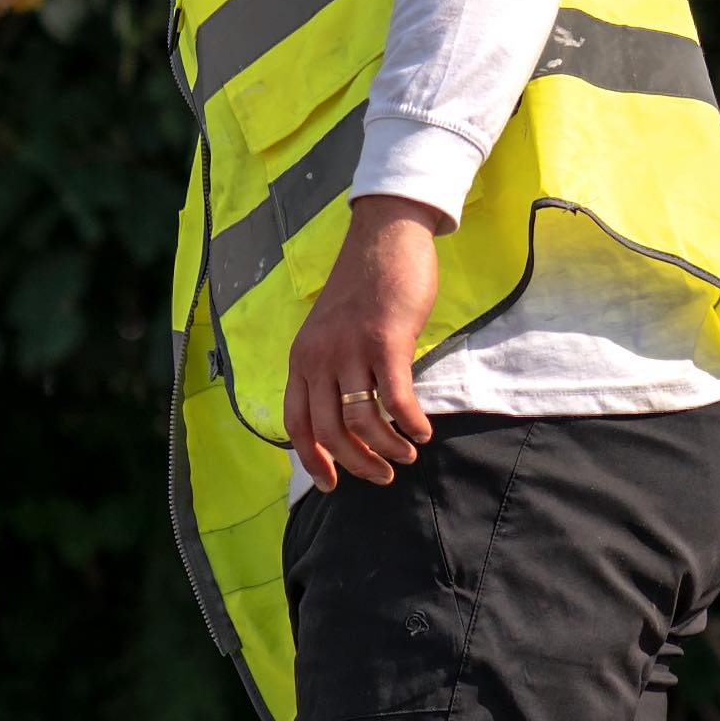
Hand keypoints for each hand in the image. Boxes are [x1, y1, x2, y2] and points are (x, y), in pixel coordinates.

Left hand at [284, 197, 444, 489]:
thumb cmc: (365, 286)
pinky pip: (395, 399)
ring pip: (361, 422)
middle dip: (357, 464)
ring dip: (386, 448)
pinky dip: (410, 423)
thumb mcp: (330, 331)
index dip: (313, 460)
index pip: (297, 423)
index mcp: (301, 358)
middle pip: (329, 431)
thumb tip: (344, 418)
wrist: (384, 236)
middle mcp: (319, 357)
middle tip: (382, 475)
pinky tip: (422, 432)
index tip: (332, 483)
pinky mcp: (385, 341)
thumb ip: (329, 368)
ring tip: (406, 456)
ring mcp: (350, 349)